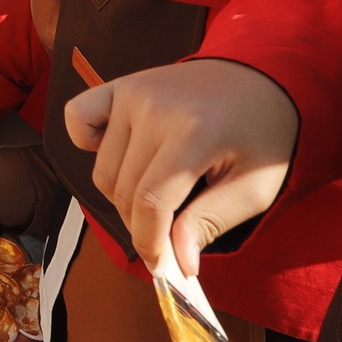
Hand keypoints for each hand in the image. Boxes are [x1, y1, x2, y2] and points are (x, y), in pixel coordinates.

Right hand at [63, 58, 297, 275]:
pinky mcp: (120, 85)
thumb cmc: (263, 133)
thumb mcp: (254, 186)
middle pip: (123, 191)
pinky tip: (119, 156)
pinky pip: (78, 118)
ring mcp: (132, 93)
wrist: (263, 73)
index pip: (150, 203)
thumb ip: (211, 223)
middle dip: (142, 227)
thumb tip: (179, 264)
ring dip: (122, 197)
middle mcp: (154, 109)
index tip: (161, 268)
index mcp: (193, 133)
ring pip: (103, 170)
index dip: (150, 244)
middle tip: (168, 237)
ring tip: (157, 197)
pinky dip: (87, 145)